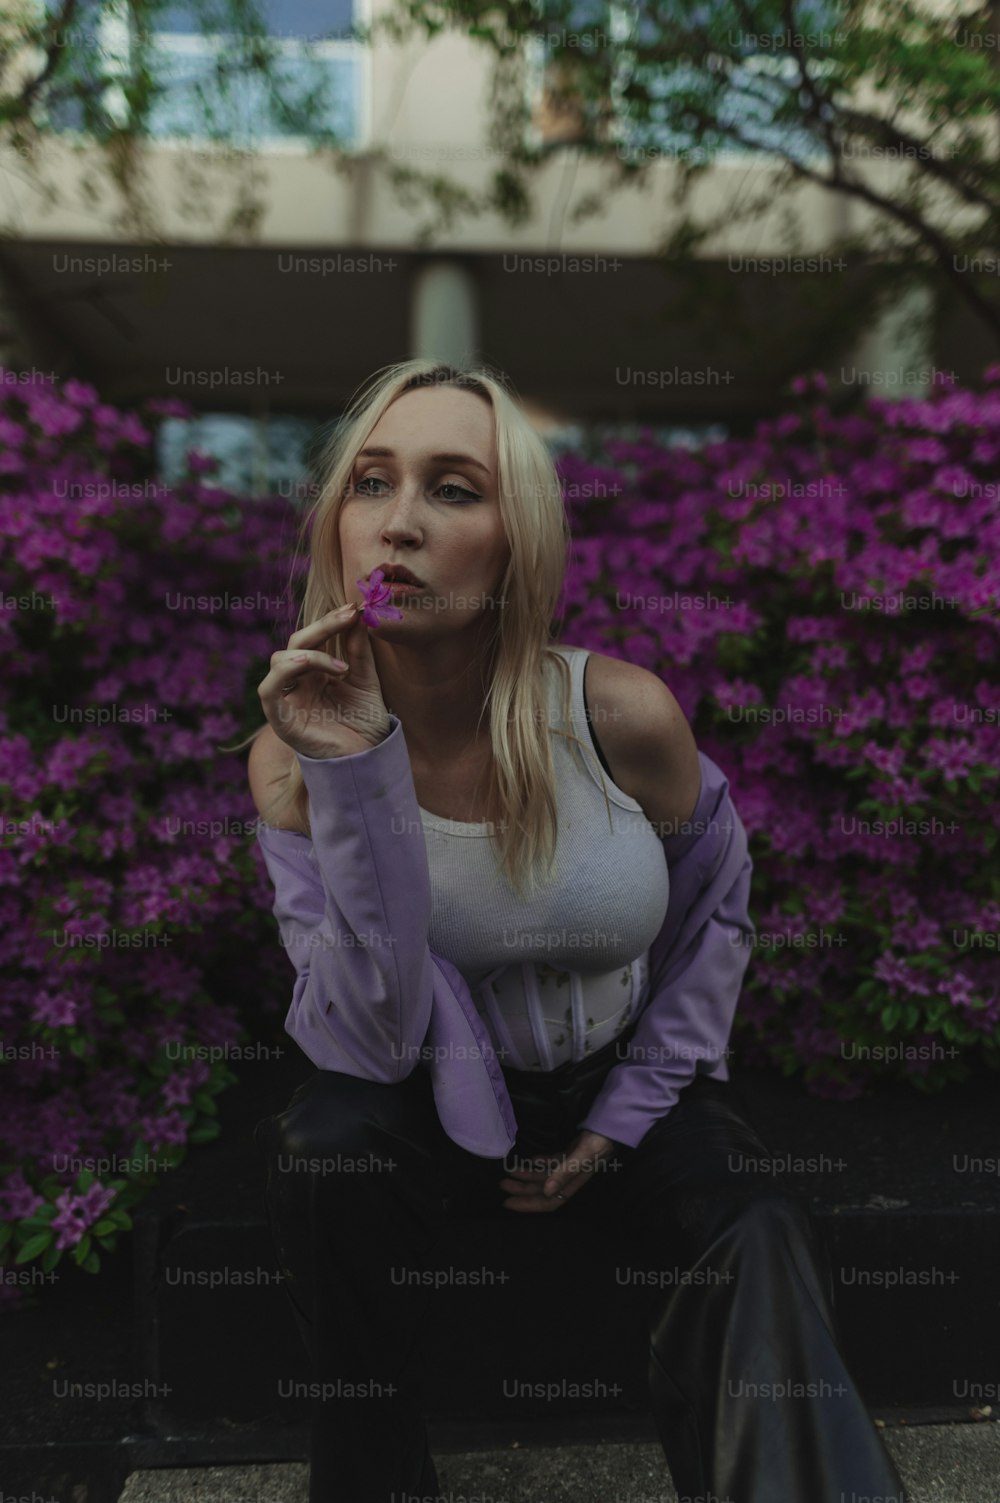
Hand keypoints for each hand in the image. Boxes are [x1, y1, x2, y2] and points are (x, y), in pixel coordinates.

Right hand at [258, 602, 392, 758]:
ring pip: (279, 660)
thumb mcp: (366, 680)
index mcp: (315, 672)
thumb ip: (359, 650)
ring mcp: (287, 699)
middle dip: (322, 627)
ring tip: (342, 668)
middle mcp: (297, 682)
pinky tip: (306, 665)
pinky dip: (282, 673)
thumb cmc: (364, 722)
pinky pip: (268, 691)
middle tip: (348, 617)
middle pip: (296, 642)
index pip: (314, 637)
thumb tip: (358, 614)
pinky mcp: (281, 720)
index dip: (330, 620)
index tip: (353, 608)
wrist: (369, 759)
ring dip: (310, 654)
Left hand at [498, 1130, 619, 1212]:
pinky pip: (550, 1163)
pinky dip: (538, 1162)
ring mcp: (568, 1166)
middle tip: (501, 1184)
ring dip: (526, 1175)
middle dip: (521, 1189)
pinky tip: (528, 1160)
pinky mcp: (569, 1154)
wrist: (612, 1126)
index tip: (507, 1203)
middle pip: (541, 1190)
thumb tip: (546, 1191)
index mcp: (572, 1184)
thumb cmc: (599, 1142)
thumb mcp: (583, 1155)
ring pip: (543, 1176)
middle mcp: (569, 1178)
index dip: (528, 1205)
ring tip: (508, 1171)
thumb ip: (565, 1171)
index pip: (548, 1201)